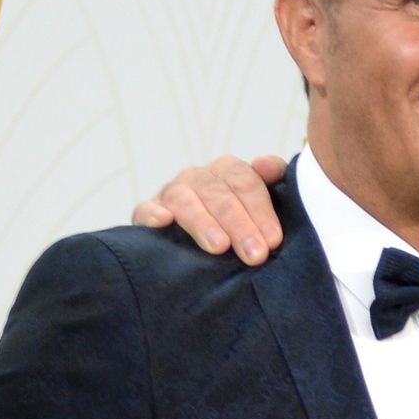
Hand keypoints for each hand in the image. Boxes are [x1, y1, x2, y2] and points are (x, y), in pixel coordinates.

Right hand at [132, 153, 286, 263]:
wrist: (200, 249)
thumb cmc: (240, 226)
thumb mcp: (262, 204)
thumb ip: (272, 180)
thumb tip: (266, 164)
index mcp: (228, 171)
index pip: (245, 181)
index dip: (260, 210)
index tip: (273, 240)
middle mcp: (198, 177)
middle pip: (218, 194)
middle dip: (239, 224)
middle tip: (255, 254)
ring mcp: (172, 193)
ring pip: (185, 200)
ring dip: (202, 222)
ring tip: (219, 247)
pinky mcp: (148, 212)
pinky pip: (145, 208)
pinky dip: (152, 213)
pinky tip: (164, 222)